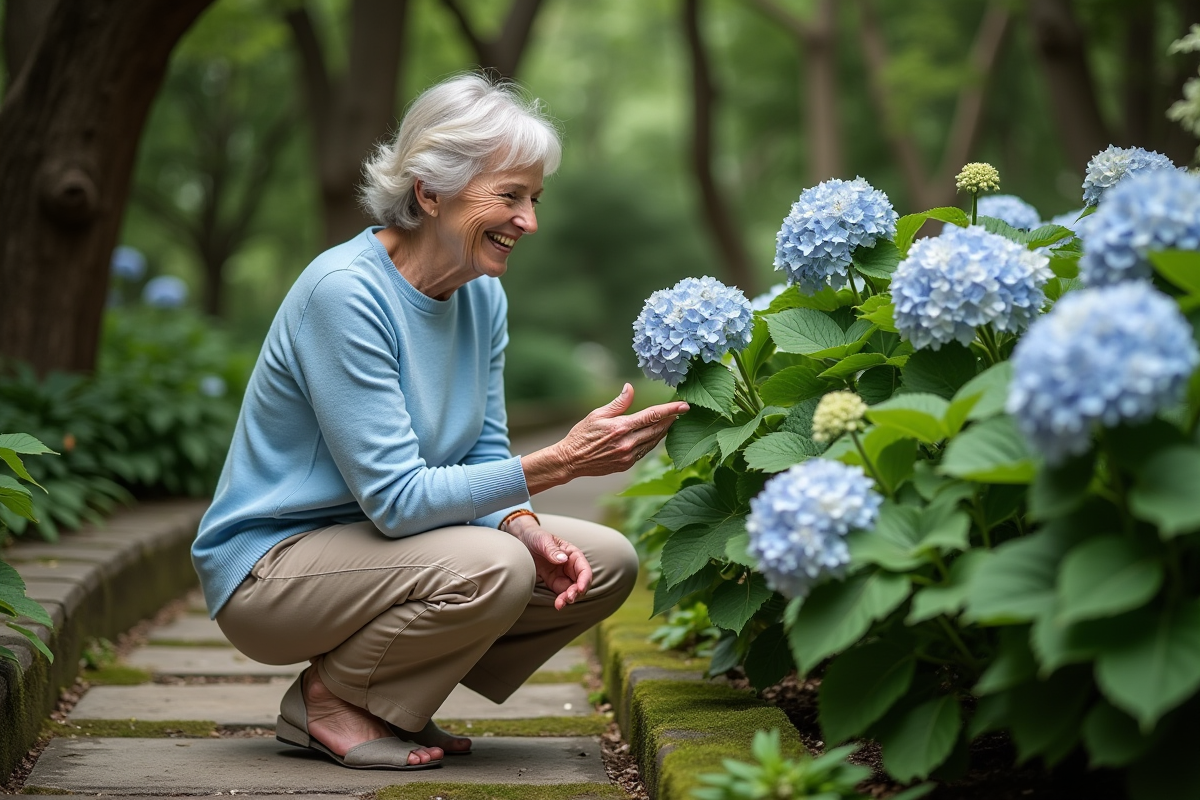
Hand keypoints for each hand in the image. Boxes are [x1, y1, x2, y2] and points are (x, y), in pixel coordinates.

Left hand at [505, 515, 592, 609]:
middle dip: (577, 592)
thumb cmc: (535, 536)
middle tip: (568, 598)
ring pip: (572, 590)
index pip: (584, 568)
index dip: (585, 579)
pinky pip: (561, 593)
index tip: (580, 588)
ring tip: (560, 604)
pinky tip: (558, 605)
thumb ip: (552, 550)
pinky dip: (561, 600)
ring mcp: (562, 575)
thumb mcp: (543, 540)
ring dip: (569, 598)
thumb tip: (563, 559)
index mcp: (572, 554)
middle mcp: (570, 566)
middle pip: (580, 582)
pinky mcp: (553, 582)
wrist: (521, 540)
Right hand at [521, 384, 689, 492]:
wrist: (571, 460)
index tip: (684, 406)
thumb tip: (630, 388)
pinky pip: (645, 451)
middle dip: (671, 419)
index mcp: (621, 427)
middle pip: (657, 429)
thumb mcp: (597, 414)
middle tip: (681, 411)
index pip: (652, 416)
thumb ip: (618, 403)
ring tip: (672, 421)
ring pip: (654, 442)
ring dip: (664, 431)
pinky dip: (653, 442)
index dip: (670, 410)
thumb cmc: (582, 434)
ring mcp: (628, 456)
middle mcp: (628, 443)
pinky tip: (656, 435)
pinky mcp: (627, 465)